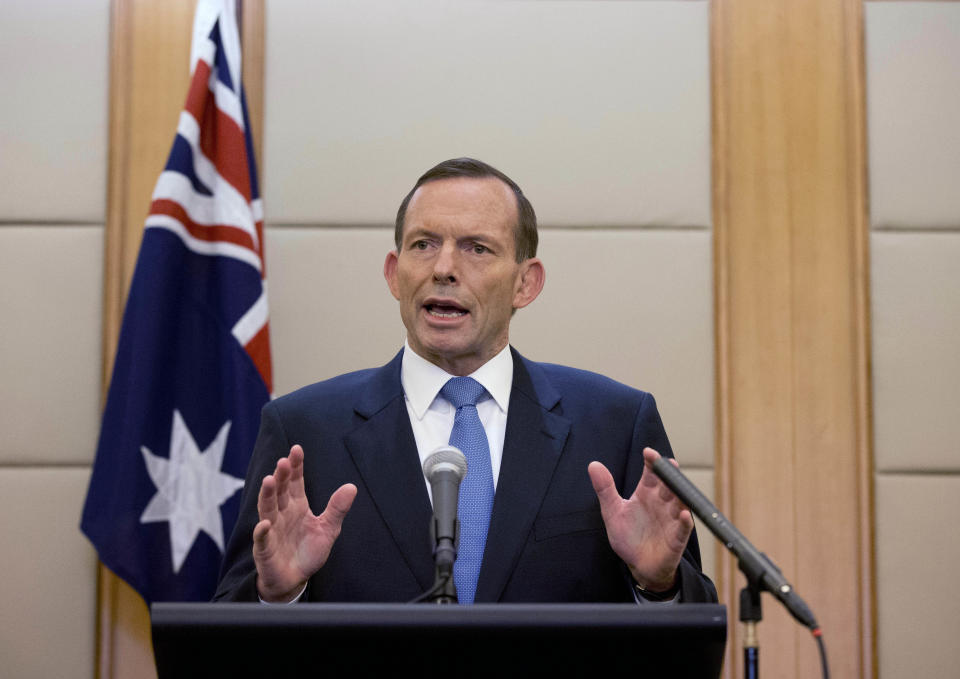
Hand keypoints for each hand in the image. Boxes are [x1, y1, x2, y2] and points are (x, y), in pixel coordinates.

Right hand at [253, 444, 356, 601]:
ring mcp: (271, 530)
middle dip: (281, 476)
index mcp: (297, 506)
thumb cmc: (308, 552)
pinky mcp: (265, 549)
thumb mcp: (328, 529)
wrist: (294, 580)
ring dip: (267, 495)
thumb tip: (351, 487)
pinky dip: (262, 531)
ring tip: (269, 480)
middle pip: (280, 491)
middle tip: (283, 462)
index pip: (295, 483)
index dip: (296, 467)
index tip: (296, 450)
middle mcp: (282, 514)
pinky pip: (262, 539)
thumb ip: (337, 509)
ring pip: (267, 509)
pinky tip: (265, 523)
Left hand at [588, 447, 693, 591]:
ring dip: (680, 494)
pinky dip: (686, 521)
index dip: (652, 461)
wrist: (638, 566)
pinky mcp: (677, 538)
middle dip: (669, 474)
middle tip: (668, 464)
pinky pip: (684, 528)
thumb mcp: (612, 512)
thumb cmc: (628, 536)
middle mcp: (662, 502)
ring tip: (677, 485)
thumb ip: (605, 489)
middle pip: (668, 484)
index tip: (648, 452)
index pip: (651, 472)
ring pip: (680, 502)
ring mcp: (672, 519)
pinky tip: (684, 515)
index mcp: (646, 493)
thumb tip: (593, 465)